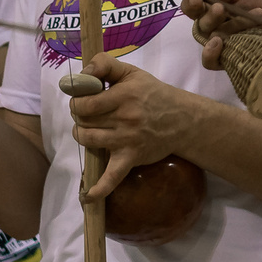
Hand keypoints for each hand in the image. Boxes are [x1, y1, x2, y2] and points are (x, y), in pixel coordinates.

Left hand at [68, 54, 198, 199]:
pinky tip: (89, 196)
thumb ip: (105, 65)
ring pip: (88, 141)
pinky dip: (100, 188)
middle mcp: (125, 118)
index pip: (83, 103)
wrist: (183, 119)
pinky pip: (112, 176)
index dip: (77, 102)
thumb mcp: (132, 73)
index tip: (83, 102)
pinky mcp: (130, 158)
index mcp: (123, 96)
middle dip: (80, 118)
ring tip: (91, 131)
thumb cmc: (154, 95)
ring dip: (83, 137)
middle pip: (83, 121)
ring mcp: (127, 140)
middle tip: (89, 116)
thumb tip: (83, 71)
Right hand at [183, 0, 261, 71]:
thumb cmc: (260, 3)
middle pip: (198, 24)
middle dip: (208, 15)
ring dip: (225, 26)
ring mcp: (218, 43)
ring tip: (249, 17)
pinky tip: (218, 43)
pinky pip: (209, 62)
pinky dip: (210, 54)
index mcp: (210, 8)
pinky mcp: (226, 59)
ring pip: (208, 38)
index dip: (189, 3)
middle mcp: (211, 26)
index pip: (191, 7)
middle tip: (221, 8)